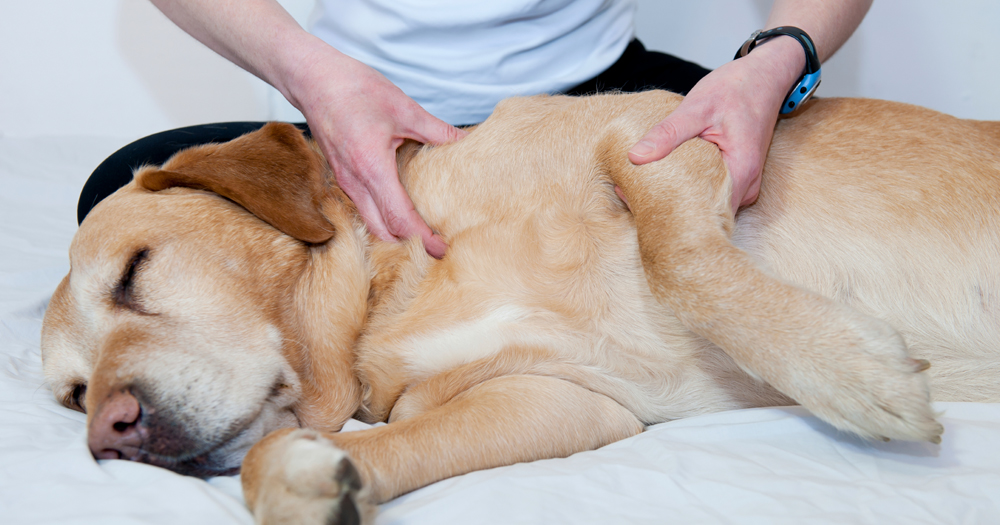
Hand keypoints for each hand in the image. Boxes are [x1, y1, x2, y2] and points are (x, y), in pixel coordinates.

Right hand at [292, 48, 466, 257]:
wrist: (312, 78)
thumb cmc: (352, 89)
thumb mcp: (403, 107)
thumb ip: (437, 130)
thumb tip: (465, 141)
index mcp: (372, 168)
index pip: (400, 219)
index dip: (422, 239)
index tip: (441, 249)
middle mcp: (355, 182)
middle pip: (384, 232)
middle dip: (410, 245)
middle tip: (437, 247)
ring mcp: (346, 182)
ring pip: (371, 223)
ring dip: (396, 234)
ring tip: (422, 234)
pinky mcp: (342, 177)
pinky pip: (363, 209)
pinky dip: (383, 219)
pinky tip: (401, 211)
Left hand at [628, 37, 804, 214]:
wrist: (765, 76)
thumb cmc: (737, 88)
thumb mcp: (697, 107)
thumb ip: (668, 133)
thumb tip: (635, 156)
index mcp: (742, 171)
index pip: (704, 211)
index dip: (672, 211)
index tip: (640, 203)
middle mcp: (746, 185)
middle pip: (705, 212)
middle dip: (670, 206)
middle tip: (633, 196)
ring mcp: (743, 183)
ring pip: (707, 203)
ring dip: (679, 197)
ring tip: (645, 188)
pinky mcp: (737, 177)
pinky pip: (710, 190)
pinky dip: (689, 186)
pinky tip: (666, 178)